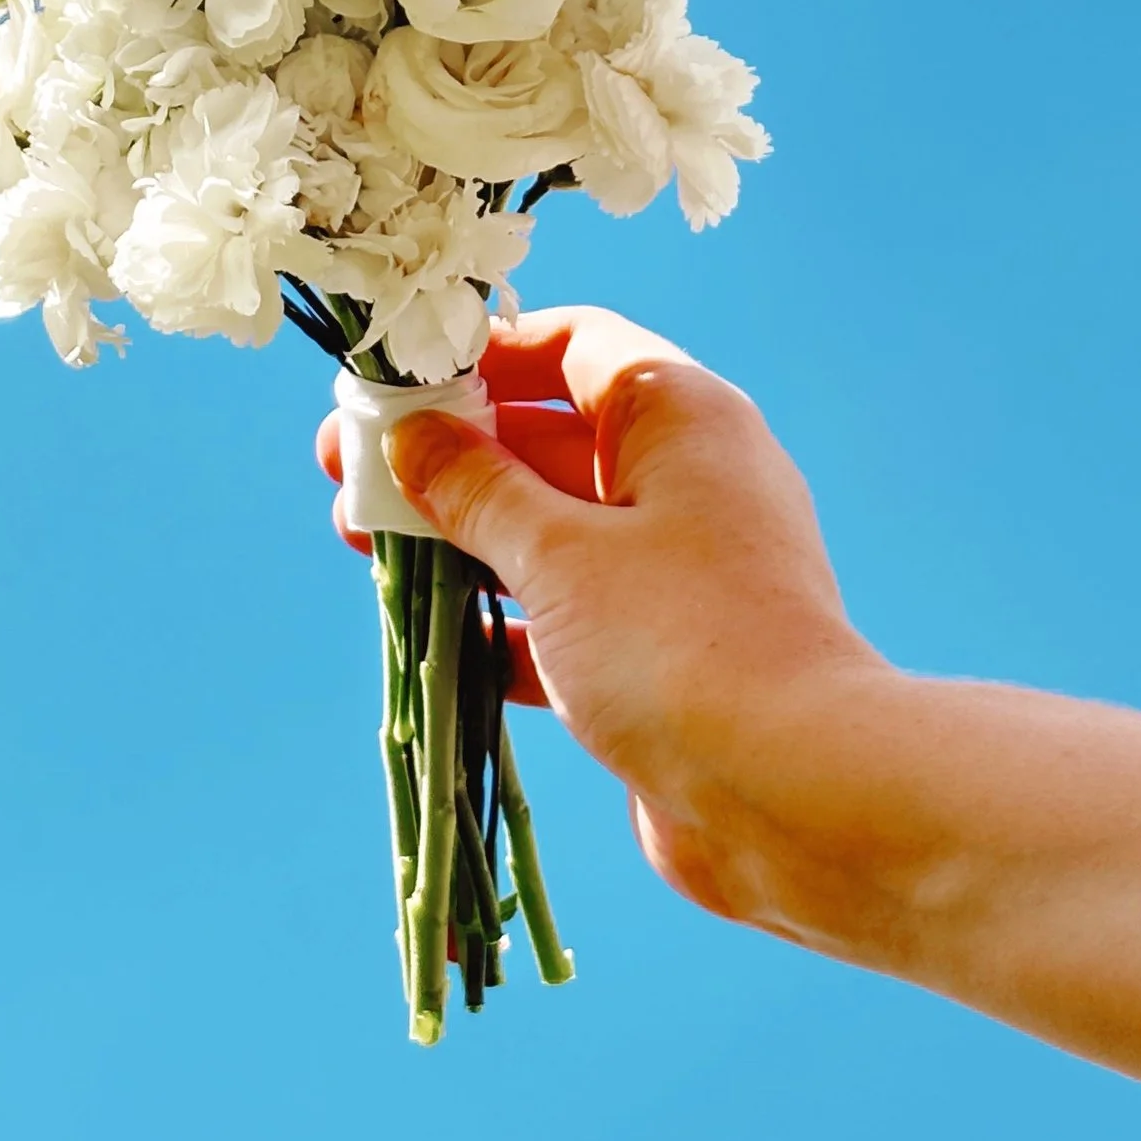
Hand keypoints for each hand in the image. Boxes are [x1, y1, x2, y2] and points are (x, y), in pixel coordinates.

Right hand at [317, 306, 907, 934]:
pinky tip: (433, 633)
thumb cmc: (678, 644)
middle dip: (449, 455)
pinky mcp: (666, 654)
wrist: (794, 795)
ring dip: (464, 535)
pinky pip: (569, 614)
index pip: (573, 344)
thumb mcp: (558, 553)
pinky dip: (506, 619)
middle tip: (346, 472)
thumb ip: (476, 488)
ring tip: (364, 544)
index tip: (397, 385)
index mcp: (679, 417)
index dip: (482, 356)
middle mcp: (689, 481)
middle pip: (550, 438)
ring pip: (553, 531)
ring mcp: (681, 571)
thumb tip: (415, 436)